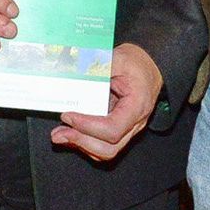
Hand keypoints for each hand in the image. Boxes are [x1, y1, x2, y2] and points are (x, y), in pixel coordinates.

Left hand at [52, 43, 161, 162]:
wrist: (150, 67)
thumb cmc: (138, 64)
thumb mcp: (119, 57)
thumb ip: (97, 66)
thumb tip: (73, 73)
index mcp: (136, 106)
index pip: (112, 128)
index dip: (87, 126)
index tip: (69, 115)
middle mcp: (134, 123)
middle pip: (109, 147)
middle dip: (81, 141)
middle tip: (60, 132)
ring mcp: (127, 129)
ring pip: (105, 151)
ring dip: (80, 145)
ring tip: (60, 135)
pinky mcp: (118, 129)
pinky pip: (102, 144)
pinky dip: (84, 142)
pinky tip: (71, 133)